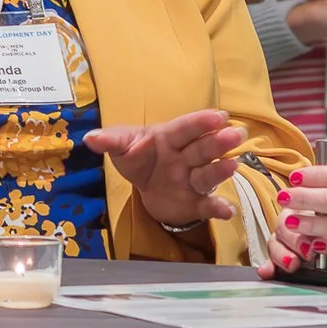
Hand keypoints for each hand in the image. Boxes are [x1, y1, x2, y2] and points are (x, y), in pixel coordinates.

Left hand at [86, 109, 247, 238]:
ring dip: (220, 170)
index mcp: (169, 138)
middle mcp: (186, 158)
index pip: (185, 128)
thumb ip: (111, 141)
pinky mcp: (194, 202)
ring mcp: (192, 180)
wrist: (144, 187)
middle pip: (203, 149)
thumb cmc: (138, 158)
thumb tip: (90, 138)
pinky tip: (228, 211)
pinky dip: (218, 208)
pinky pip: (207, 205)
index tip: (218, 116)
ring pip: (207, 174)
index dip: (201, 122)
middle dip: (218, 142)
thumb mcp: (122, 148)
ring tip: (232, 166)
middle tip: (236, 133)